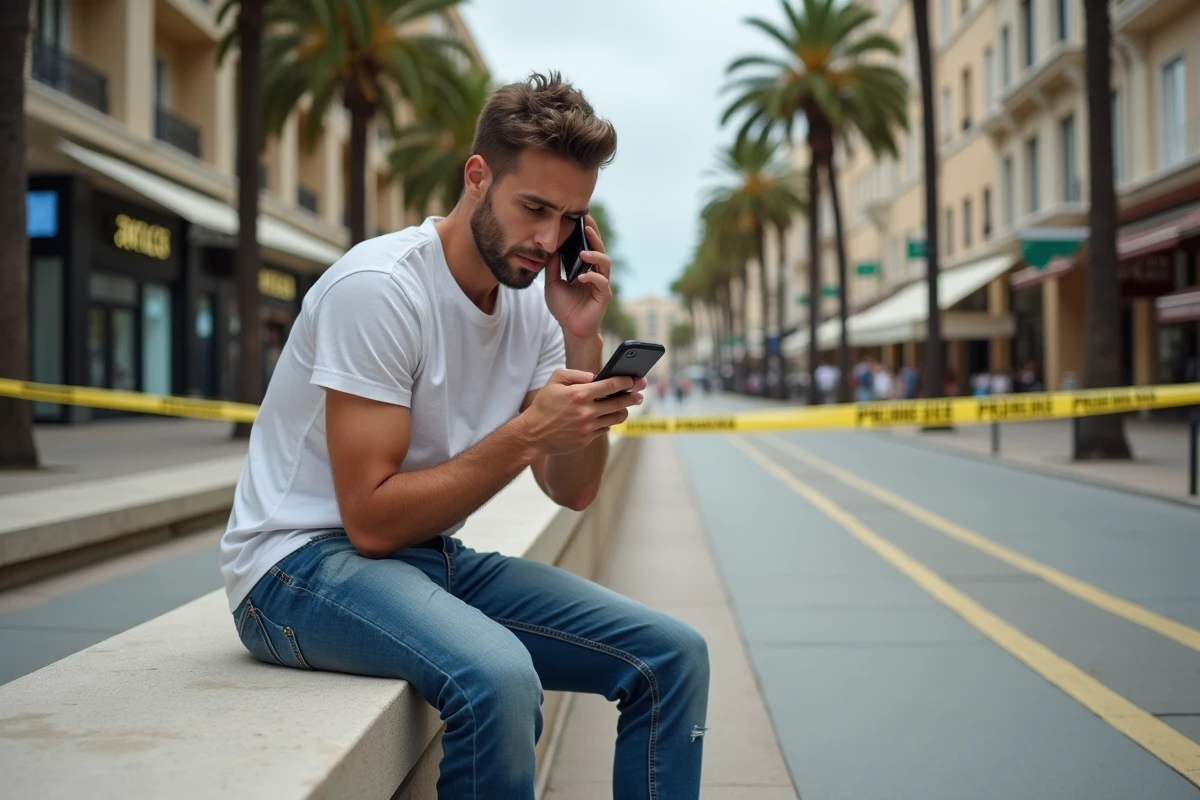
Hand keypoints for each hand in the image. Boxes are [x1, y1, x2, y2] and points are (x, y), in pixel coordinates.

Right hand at [520, 369, 645, 454]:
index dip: (626, 381)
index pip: (611, 385)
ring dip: (623, 411)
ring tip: (625, 406)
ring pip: (616, 418)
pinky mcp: (587, 439)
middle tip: (639, 394)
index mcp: (579, 394)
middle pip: (619, 402)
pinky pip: (605, 429)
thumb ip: (576, 374)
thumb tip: (595, 377)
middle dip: (633, 396)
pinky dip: (608, 422)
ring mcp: (588, 427)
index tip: (633, 379)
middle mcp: (586, 411)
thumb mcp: (554, 380)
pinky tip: (606, 418)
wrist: (533, 434)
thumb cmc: (544, 404)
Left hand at [545, 214, 611, 340]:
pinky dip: (592, 277)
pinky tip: (582, 276)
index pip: (588, 245)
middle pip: (599, 249)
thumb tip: (550, 246)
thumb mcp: (552, 282)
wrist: (570, 328)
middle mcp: (596, 272)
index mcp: (585, 266)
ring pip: (605, 263)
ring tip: (584, 251)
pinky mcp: (604, 296)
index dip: (586, 231)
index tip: (581, 216)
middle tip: (586, 223)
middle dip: (594, 235)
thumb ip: (553, 266)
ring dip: (595, 255)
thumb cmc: (563, 306)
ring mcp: (601, 283)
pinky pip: (602, 283)